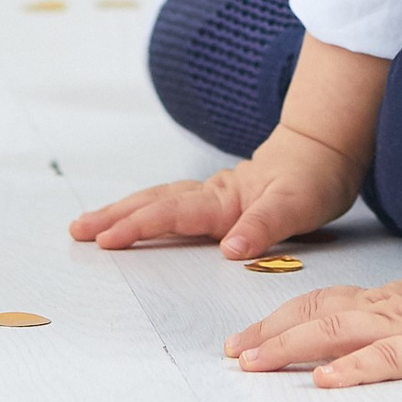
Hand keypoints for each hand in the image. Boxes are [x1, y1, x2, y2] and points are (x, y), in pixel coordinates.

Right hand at [67, 123, 363, 259]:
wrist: (324, 152)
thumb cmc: (313, 180)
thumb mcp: (298, 206)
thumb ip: (264, 226)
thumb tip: (231, 249)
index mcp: (224, 200)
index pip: (173, 214)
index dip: (139, 226)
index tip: (107, 240)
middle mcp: (210, 195)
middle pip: (153, 203)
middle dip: (113, 217)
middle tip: (77, 232)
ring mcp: (210, 195)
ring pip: (156, 200)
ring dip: (121, 212)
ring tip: (88, 225)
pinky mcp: (214, 199)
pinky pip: (168, 204)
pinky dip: (142, 210)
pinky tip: (129, 219)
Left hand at [224, 221, 401, 386]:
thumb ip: (392, 321)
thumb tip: (351, 344)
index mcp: (384, 300)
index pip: (319, 302)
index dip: (278, 318)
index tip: (243, 337)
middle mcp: (385, 308)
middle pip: (315, 315)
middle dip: (269, 334)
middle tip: (232, 353)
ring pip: (336, 332)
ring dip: (290, 347)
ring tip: (253, 362)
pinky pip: (386, 359)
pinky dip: (353, 369)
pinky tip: (326, 380)